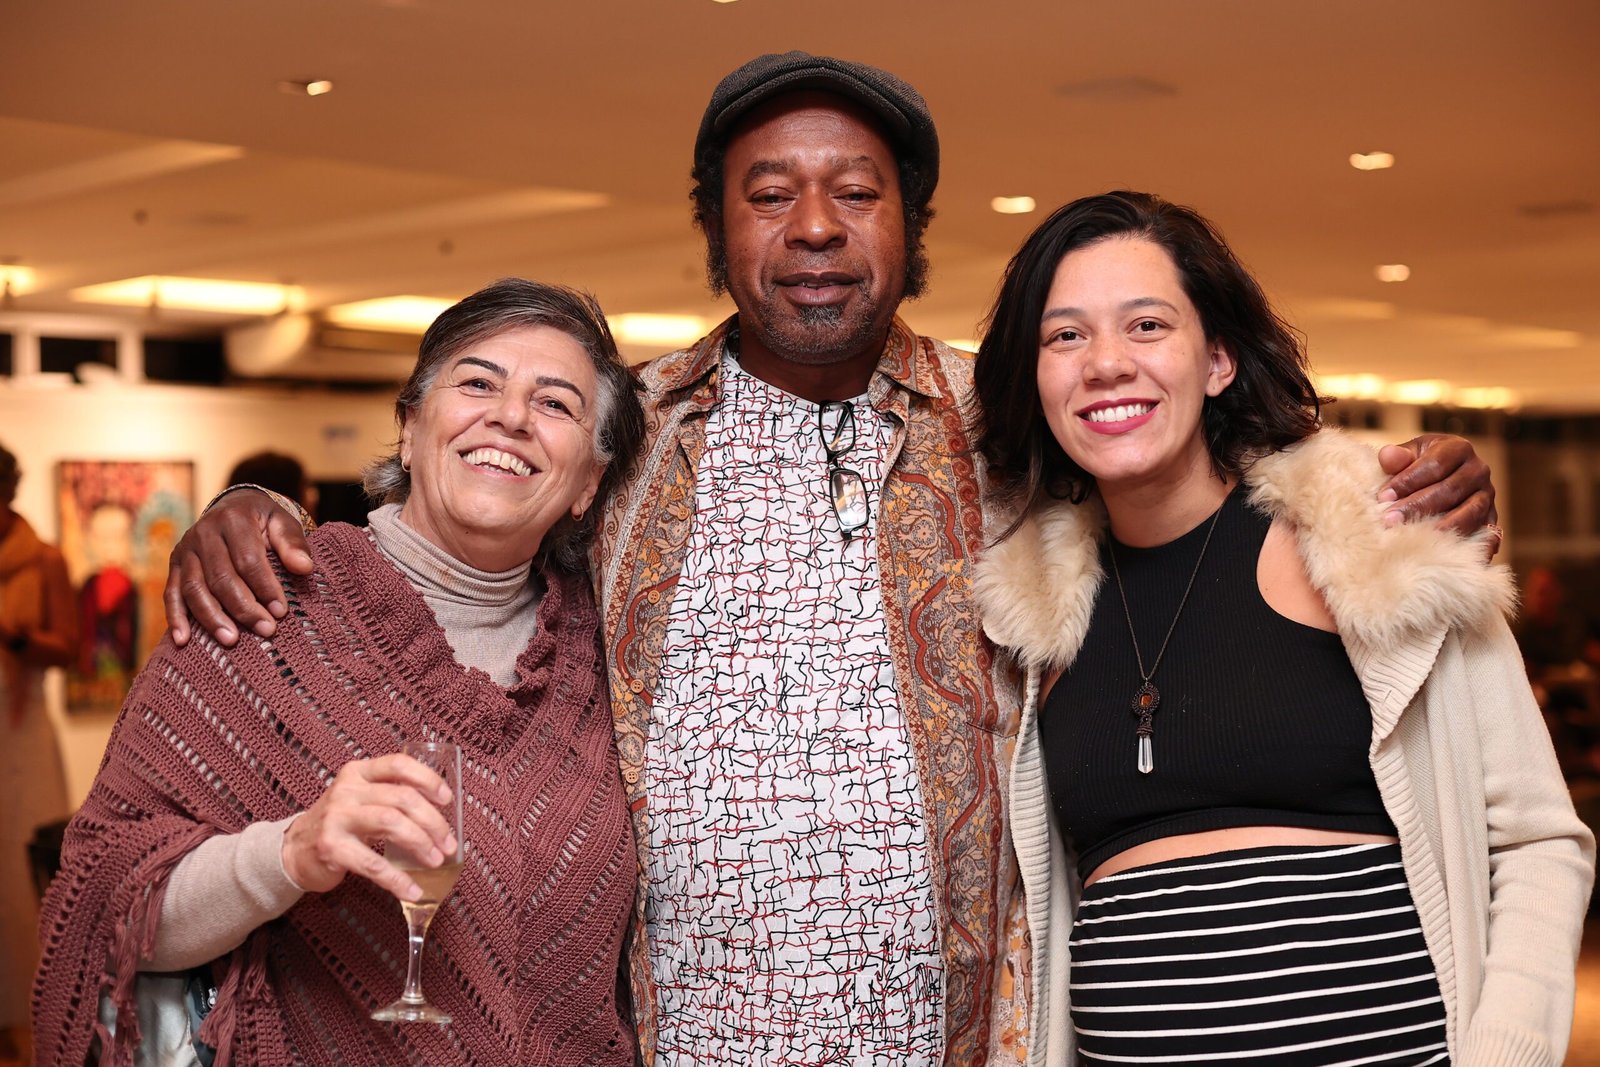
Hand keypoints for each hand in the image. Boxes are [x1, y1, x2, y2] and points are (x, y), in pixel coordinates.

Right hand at [164, 489, 313, 646]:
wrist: (232, 507)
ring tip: (231, 640)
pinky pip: (172, 593)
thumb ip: (293, 544)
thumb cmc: (263, 522)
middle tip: (265, 630)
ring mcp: (185, 549)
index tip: (281, 612)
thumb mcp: (282, 523)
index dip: (265, 588)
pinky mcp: (174, 564)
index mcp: (233, 520)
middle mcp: (204, 533)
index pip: (248, 560)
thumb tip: (305, 568)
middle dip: (243, 608)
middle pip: (221, 577)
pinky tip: (182, 640)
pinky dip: (176, 617)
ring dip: (212, 618)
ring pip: (194, 588)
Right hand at [281, 754, 457, 901]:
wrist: (293, 851)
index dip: (427, 779)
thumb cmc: (339, 823)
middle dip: (433, 821)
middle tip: (448, 843)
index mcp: (358, 773)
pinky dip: (397, 879)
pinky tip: (411, 890)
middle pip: (402, 798)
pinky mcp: (331, 848)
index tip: (447, 798)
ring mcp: (336, 818)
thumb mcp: (361, 798)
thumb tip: (440, 810)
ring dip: (421, 843)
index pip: (398, 765)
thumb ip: (391, 795)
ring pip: (391, 823)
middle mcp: (347, 790)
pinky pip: (372, 863)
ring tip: (436, 860)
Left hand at [1376, 434, 1496, 541]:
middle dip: (1417, 506)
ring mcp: (1487, 495)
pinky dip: (1471, 543)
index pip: (1434, 464)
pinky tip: (1452, 552)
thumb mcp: (1409, 454)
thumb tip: (1387, 456)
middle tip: (1389, 520)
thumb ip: (1398, 456)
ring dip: (1441, 527)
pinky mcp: (1490, 517)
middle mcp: (1478, 470)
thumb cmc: (1419, 464)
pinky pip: (1485, 531)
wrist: (1443, 477)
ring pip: (1469, 512)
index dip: (1408, 480)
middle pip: (1449, 490)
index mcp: (1458, 448)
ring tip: (1415, 537)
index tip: (1383, 497)